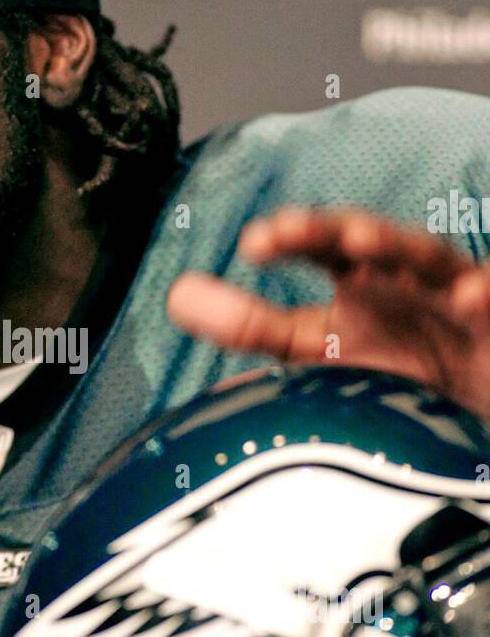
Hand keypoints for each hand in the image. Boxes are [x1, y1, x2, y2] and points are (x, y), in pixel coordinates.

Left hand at [166, 206, 489, 421]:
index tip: (253, 244)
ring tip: (359, 242)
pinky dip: (485, 297)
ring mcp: (455, 302)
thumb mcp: (318, 345)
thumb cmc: (397, 363)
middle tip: (291, 230)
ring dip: (396, 247)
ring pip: (432, 263)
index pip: (324, 245)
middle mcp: (408, 280)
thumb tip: (177, 296)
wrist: (473, 407)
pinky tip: (471, 297)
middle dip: (335, 229)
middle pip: (374, 241)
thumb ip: (251, 324)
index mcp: (364, 278)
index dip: (293, 237)